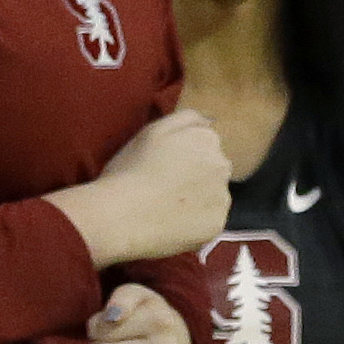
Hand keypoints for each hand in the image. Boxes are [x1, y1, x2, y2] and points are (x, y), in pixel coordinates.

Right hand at [51, 107, 230, 266]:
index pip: (205, 146)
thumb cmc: (130, 169)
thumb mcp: (152, 130)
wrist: (121, 216)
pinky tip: (173, 224)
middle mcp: (222, 166)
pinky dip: (196, 223)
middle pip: (214, 170)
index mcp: (206, 139)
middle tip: (165, 188)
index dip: (184, 157)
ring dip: (199, 200)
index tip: (164, 168)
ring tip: (167, 209)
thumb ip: (186, 119)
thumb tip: (211, 121)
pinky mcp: (217, 225)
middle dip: (197, 177)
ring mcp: (222, 197)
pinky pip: (210, 222)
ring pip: (214, 196)